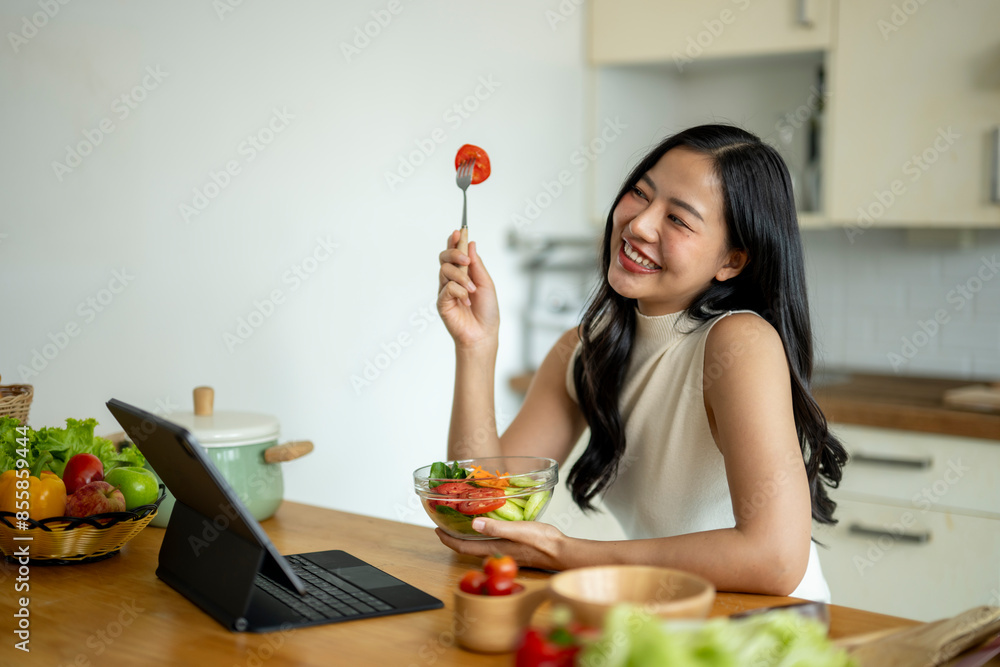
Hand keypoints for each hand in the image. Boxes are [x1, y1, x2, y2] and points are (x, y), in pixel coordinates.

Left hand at [435, 518, 569, 570]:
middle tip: (445, 522)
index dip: (447, 539)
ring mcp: (505, 551)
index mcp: (494, 548)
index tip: (436, 528)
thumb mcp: (519, 530)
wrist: (562, 552)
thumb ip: (496, 527)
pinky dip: (481, 534)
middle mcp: (496, 552)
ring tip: (461, 521)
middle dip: (454, 535)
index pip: (462, 547)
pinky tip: (486, 525)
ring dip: (467, 535)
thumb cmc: (543, 541)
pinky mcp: (513, 549)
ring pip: (478, 544)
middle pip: (467, 546)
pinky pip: (490, 543)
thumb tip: (473, 524)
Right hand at [437, 231, 499, 349]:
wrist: (484, 334)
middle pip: (444, 258)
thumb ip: (477, 265)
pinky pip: (447, 288)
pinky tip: (467, 299)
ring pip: (445, 270)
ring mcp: (445, 291)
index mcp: (463, 274)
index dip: (455, 241)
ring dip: (461, 277)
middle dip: (454, 253)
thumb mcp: (486, 283)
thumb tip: (471, 244)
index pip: (455, 253)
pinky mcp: (442, 302)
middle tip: (466, 260)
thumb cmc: (487, 311)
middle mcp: (452, 280)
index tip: (459, 231)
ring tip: (472, 289)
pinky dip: (459, 291)